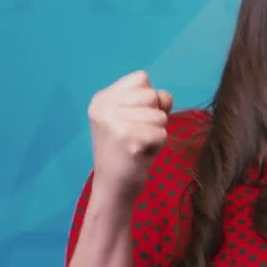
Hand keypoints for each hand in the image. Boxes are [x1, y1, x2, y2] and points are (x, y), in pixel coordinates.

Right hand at [87, 70, 173, 200]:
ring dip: (156, 133)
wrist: (114, 188)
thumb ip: (154, 101)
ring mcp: (113, 121)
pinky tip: (140, 154)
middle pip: (152, 95)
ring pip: (160, 115)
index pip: (142, 78)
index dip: (148, 101)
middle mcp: (103, 106)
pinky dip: (158, 146)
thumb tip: (165, 97)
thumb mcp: (138, 119)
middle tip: (136, 136)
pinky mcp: (126, 138)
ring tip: (138, 145)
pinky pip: (162, 133)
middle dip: (153, 118)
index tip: (133, 122)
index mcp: (101, 98)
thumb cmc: (129, 151)